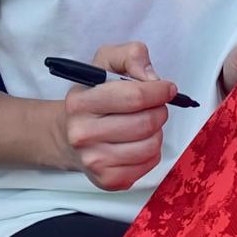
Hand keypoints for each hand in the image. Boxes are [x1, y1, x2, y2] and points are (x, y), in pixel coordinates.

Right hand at [60, 41, 176, 191]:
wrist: (69, 134)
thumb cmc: (92, 95)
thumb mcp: (106, 62)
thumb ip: (131, 55)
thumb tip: (152, 78)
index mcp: (80, 102)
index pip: (133, 96)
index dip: (159, 91)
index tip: (168, 88)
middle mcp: (82, 134)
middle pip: (145, 123)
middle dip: (160, 110)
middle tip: (157, 106)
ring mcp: (94, 161)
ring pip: (151, 145)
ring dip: (157, 131)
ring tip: (145, 123)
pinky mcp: (108, 180)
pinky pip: (149, 164)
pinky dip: (152, 150)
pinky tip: (139, 141)